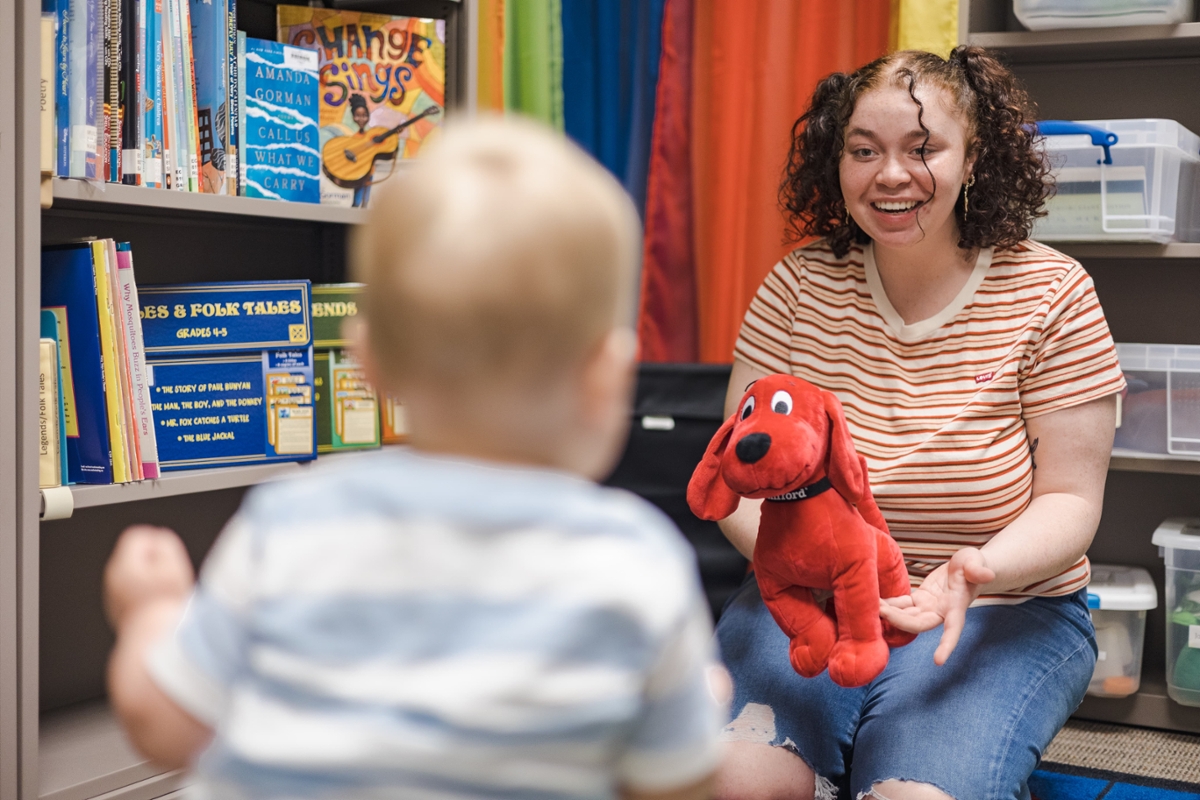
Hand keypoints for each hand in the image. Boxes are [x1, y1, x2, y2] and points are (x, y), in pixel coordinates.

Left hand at [104, 526, 194, 629]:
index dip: (157, 541)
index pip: (136, 536)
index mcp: (122, 566)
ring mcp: (114, 597)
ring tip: (165, 595)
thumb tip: (158, 540)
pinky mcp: (120, 612)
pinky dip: (146, 595)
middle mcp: (113, 580)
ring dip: (151, 579)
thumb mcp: (173, 565)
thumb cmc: (165, 604)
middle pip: (135, 556)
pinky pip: (134, 593)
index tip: (169, 558)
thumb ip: (165, 543)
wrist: (154, 642)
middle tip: (170, 577)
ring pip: (135, 576)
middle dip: (154, 562)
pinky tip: (158, 608)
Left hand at [879, 547, 995, 664]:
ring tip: (871, 604)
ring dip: (889, 613)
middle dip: (899, 621)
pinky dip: (889, 604)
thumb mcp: (977, 563)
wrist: (967, 567)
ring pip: (907, 616)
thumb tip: (987, 574)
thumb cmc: (975, 565)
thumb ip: (979, 570)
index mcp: (956, 607)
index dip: (946, 646)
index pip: (953, 631)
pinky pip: (902, 604)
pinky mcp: (920, 599)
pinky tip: (875, 600)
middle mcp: (941, 612)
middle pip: (918, 624)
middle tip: (879, 611)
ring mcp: (928, 607)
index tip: (938, 662)